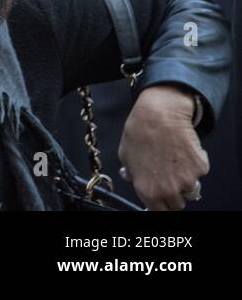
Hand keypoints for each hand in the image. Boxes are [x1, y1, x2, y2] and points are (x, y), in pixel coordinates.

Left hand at [118, 85, 208, 209]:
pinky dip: (195, 163)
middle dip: (174, 194)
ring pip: (190, 190)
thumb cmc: (138, 133)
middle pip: (177, 204)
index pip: (159, 211)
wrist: (158, 116)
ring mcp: (187, 180)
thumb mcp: (125, 156)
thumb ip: (130, 173)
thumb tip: (130, 177)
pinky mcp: (200, 168)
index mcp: (148, 191)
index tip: (161, 198)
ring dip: (185, 180)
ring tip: (174, 160)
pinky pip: (199, 172)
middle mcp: (168, 190)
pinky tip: (183, 149)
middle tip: (168, 177)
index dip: (160, 204)